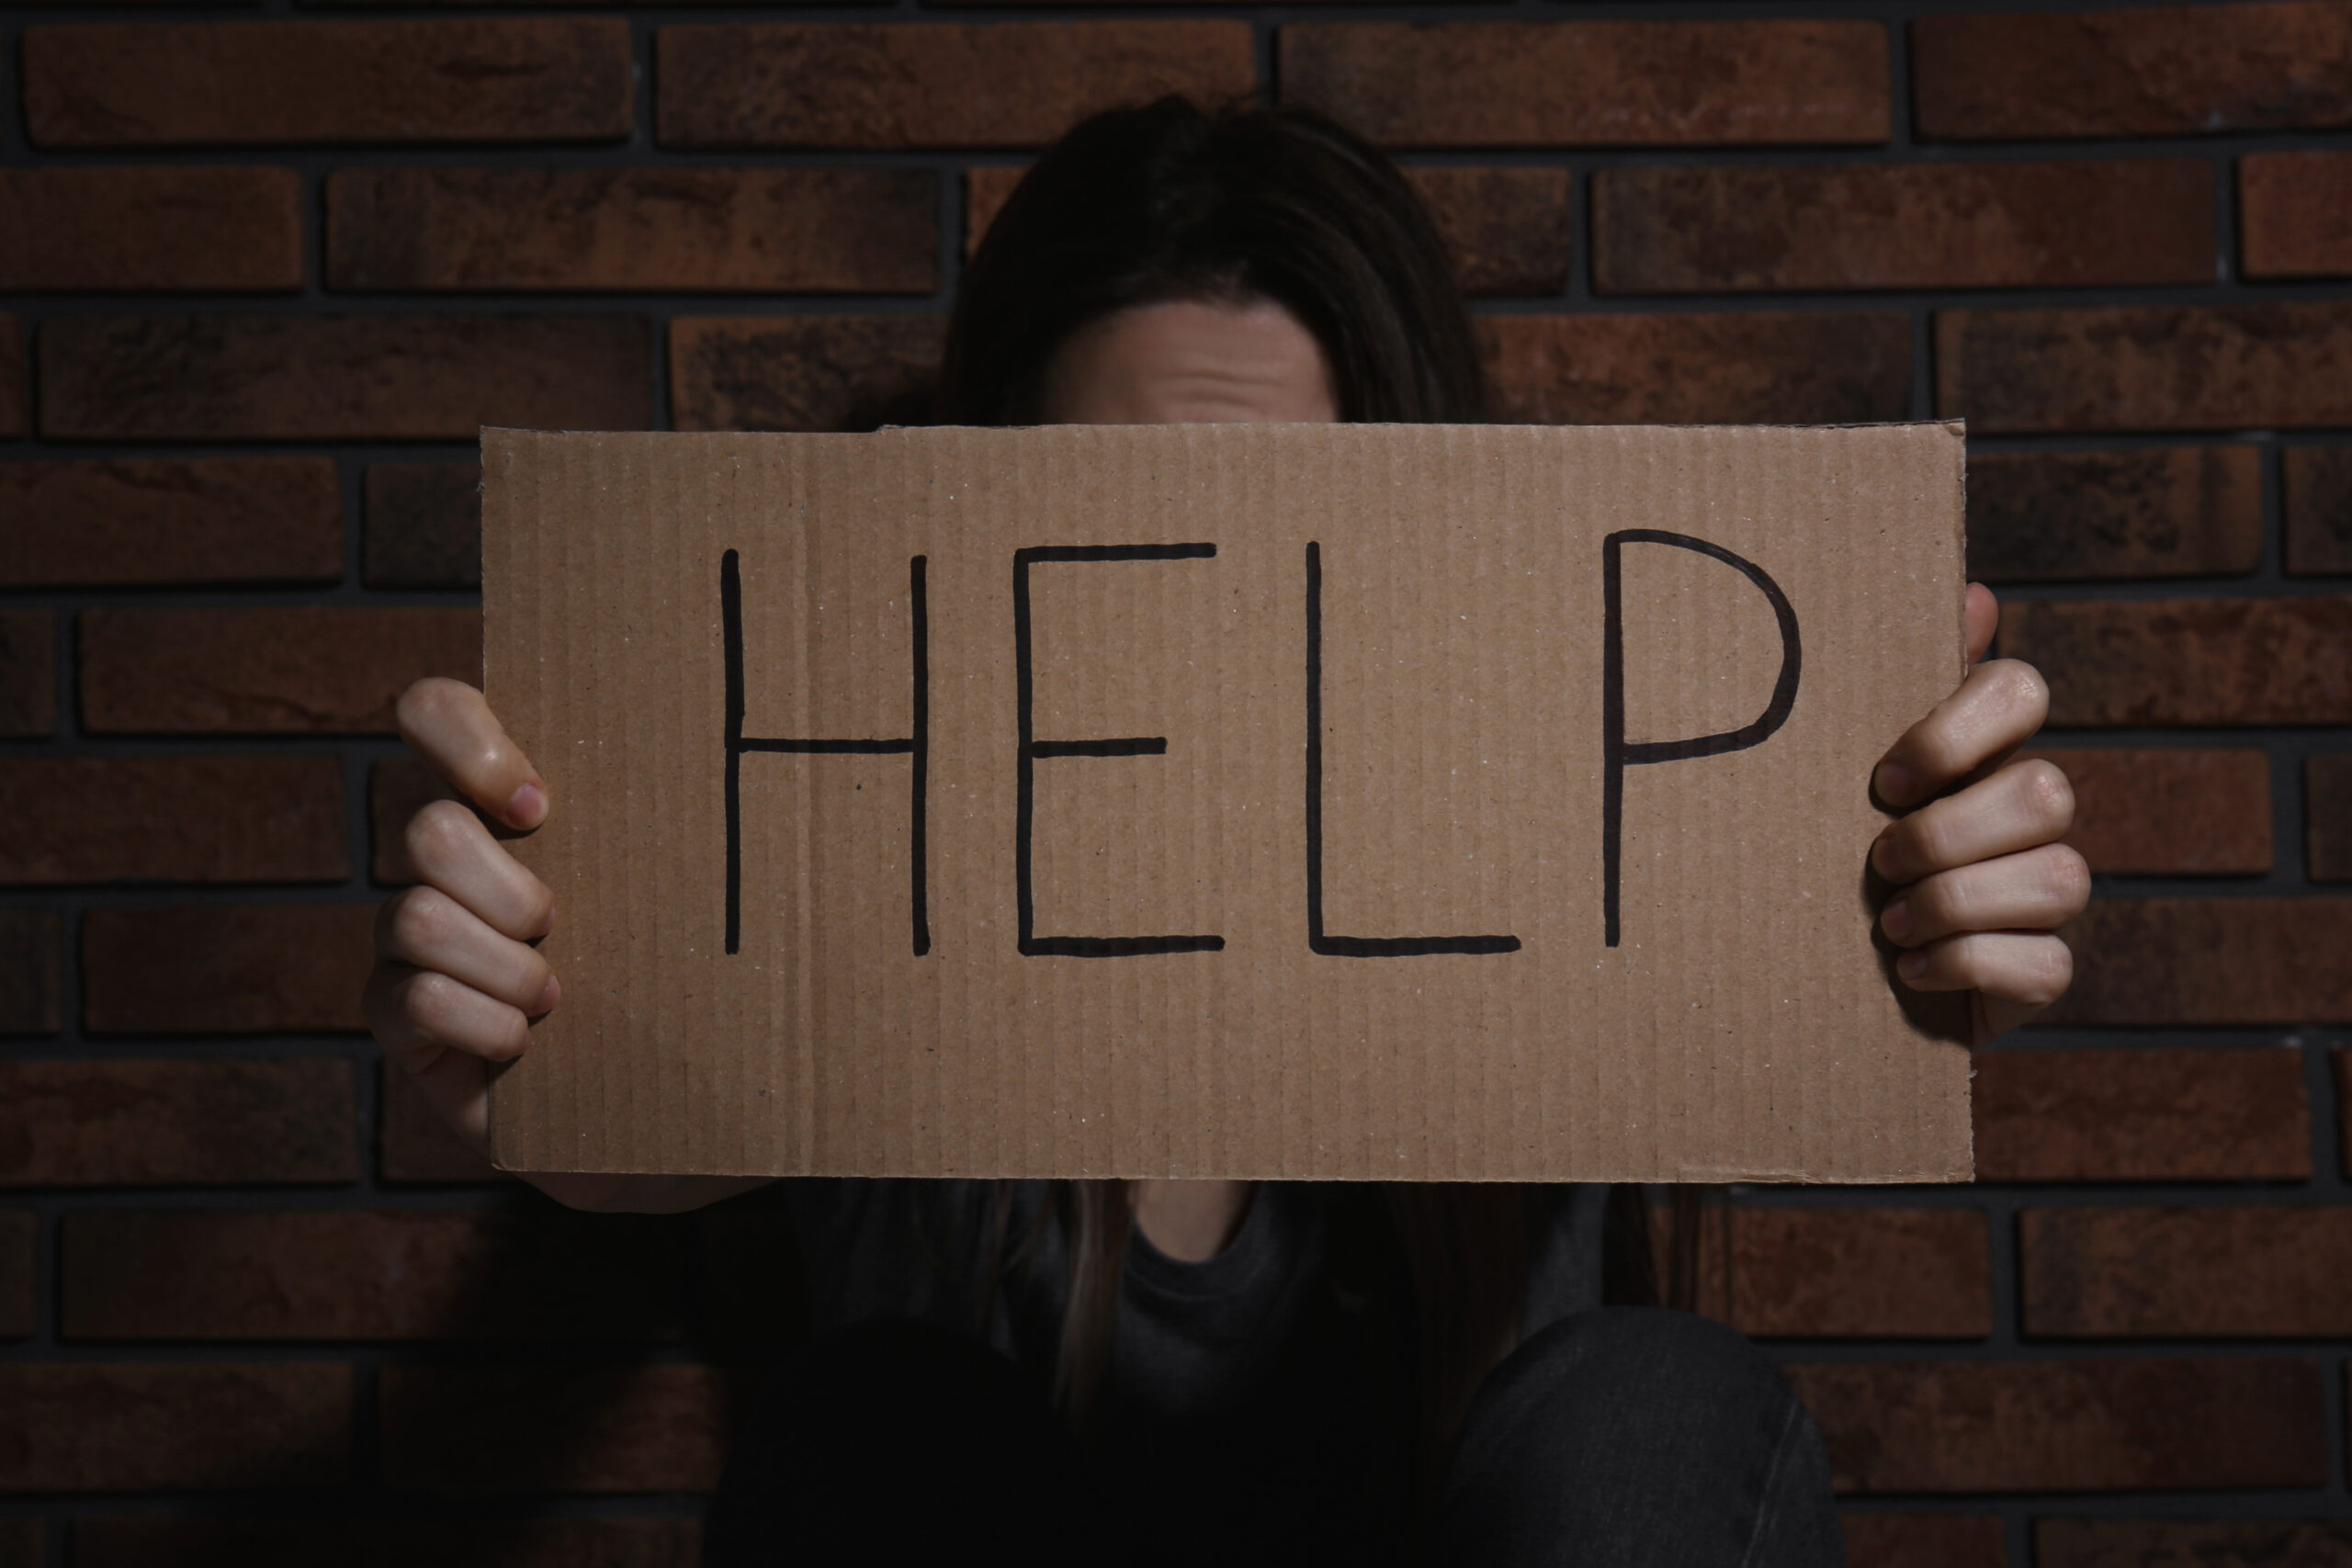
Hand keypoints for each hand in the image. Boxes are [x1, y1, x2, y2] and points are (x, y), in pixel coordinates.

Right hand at [361, 678, 761, 1212]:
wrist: (672, 1118)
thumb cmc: (696, 989)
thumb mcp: (705, 897)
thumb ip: (717, 821)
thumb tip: (837, 726)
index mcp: (508, 807)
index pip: (435, 713)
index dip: (465, 738)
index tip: (541, 804)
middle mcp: (447, 864)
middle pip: (427, 828)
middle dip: (509, 889)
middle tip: (562, 926)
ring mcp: (412, 941)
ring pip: (419, 916)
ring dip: (507, 969)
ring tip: (557, 998)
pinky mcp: (399, 1020)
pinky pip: (412, 999)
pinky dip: (486, 1026)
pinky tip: (527, 1046)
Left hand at [1870, 585, 2087, 1045]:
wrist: (1822, 968)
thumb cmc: (1833, 847)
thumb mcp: (1843, 770)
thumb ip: (1889, 687)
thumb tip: (1974, 592)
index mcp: (1979, 747)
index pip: (2019, 691)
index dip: (1957, 732)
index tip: (1884, 780)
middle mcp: (2029, 812)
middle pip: (2046, 793)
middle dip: (1948, 834)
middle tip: (1878, 861)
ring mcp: (2045, 891)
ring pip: (2060, 879)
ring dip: (1955, 905)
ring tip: (1890, 923)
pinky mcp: (2043, 970)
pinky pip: (2047, 965)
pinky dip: (1970, 967)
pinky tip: (1913, 970)